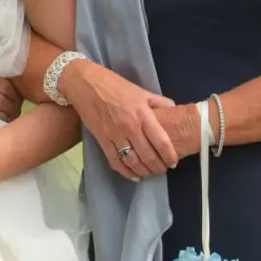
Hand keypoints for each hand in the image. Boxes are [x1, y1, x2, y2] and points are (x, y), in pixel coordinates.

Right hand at [59, 60, 188, 182]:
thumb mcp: (142, 91)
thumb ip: (159, 102)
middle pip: (147, 155)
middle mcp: (130, 128)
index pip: (160, 140)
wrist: (86, 84)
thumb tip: (174, 110)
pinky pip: (115, 161)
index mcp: (142, 115)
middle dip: (158, 167)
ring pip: (132, 161)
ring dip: (143, 171)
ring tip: (150, 173)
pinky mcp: (102, 141)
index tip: (173, 162)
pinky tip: (133, 176)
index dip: (169, 155)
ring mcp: (114, 136)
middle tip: (163, 170)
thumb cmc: (116, 86)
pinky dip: (125, 172)